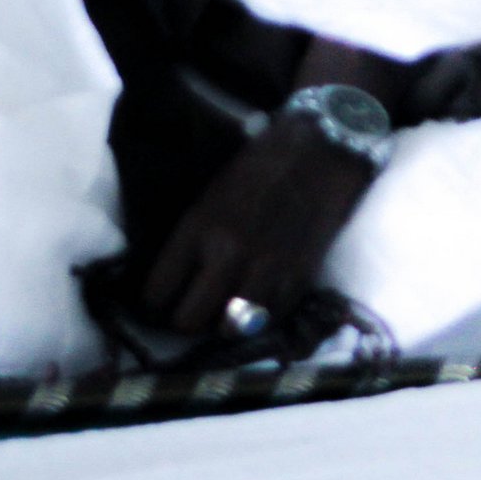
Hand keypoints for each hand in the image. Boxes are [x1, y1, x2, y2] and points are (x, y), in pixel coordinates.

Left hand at [140, 113, 378, 337]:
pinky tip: (258, 299)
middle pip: (188, 320)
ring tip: (227, 309)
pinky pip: (269, 319)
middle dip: (186, 319)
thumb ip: (193, 240)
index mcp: (199, 227)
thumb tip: (176, 281)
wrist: (323, 150)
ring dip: (225, 322)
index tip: (164, 298)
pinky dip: (261, 315)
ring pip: (229, 329)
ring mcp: (265, 268)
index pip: (156, 291)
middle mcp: (228, 253)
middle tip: (194, 308)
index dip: (156, 300)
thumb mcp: (212, 195)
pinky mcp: (299, 277)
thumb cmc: (262, 164)